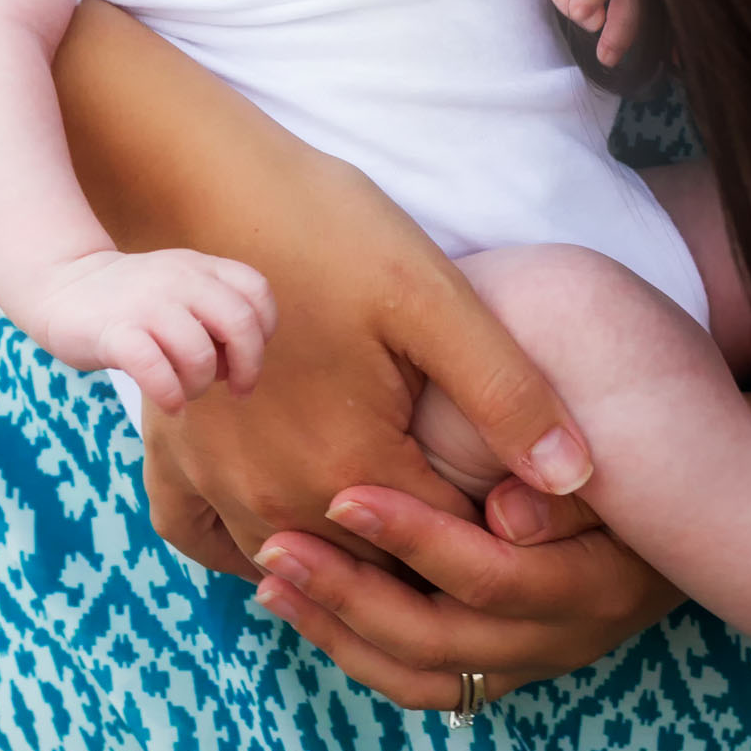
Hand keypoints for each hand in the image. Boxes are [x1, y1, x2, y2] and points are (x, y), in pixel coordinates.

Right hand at [34, 247, 276, 412]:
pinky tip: (168, 402)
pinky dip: (170, 395)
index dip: (263, 331)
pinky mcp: (115, 333)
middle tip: (237, 389)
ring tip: (186, 391)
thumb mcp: (179, 288)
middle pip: (239, 323)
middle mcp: (178, 280)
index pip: (256, 292)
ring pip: (199, 354)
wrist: (61, 287)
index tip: (246, 354)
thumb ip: (214, 312)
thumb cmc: (131, 302)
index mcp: (198, 267)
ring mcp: (146, 305)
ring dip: (200, 385)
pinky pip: (156, 371)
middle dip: (248, 367)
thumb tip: (240, 366)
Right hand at [129, 149, 674, 706]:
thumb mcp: (435, 302)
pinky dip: (249, 549)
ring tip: (408, 526)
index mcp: (352, 470)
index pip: (454, 546)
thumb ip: (508, 394)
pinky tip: (296, 529)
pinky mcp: (175, 459)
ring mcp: (218, 485)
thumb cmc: (327, 228)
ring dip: (354, 559)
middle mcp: (276, 501)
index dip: (508, 529)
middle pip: (380, 568)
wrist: (202, 181)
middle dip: (436, 553)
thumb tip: (576, 478)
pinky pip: (206, 540)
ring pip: (305, 567)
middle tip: (487, 514)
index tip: (543, 507)